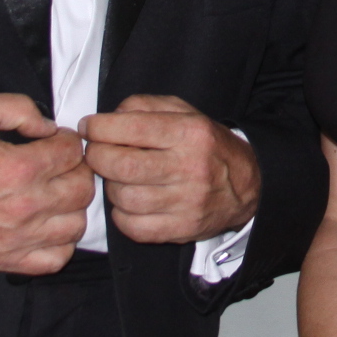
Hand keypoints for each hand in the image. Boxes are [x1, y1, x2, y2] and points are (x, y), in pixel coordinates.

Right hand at [0, 93, 91, 274]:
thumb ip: (18, 110)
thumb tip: (47, 126)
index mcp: (19, 168)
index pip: (71, 152)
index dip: (67, 140)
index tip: (56, 141)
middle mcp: (26, 207)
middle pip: (82, 188)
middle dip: (76, 170)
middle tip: (60, 164)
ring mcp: (19, 238)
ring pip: (77, 224)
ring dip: (72, 206)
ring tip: (55, 194)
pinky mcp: (9, 260)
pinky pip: (57, 258)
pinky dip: (61, 243)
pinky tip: (48, 225)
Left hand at [79, 94, 259, 242]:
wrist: (247, 186)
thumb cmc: (206, 146)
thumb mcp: (184, 113)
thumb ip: (144, 107)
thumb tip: (107, 118)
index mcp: (190, 133)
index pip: (133, 128)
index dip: (100, 127)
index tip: (90, 127)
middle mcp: (190, 168)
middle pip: (123, 165)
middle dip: (97, 157)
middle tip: (95, 153)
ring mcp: (186, 203)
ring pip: (124, 197)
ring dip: (110, 186)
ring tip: (118, 178)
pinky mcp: (181, 230)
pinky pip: (133, 227)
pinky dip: (121, 215)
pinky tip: (129, 202)